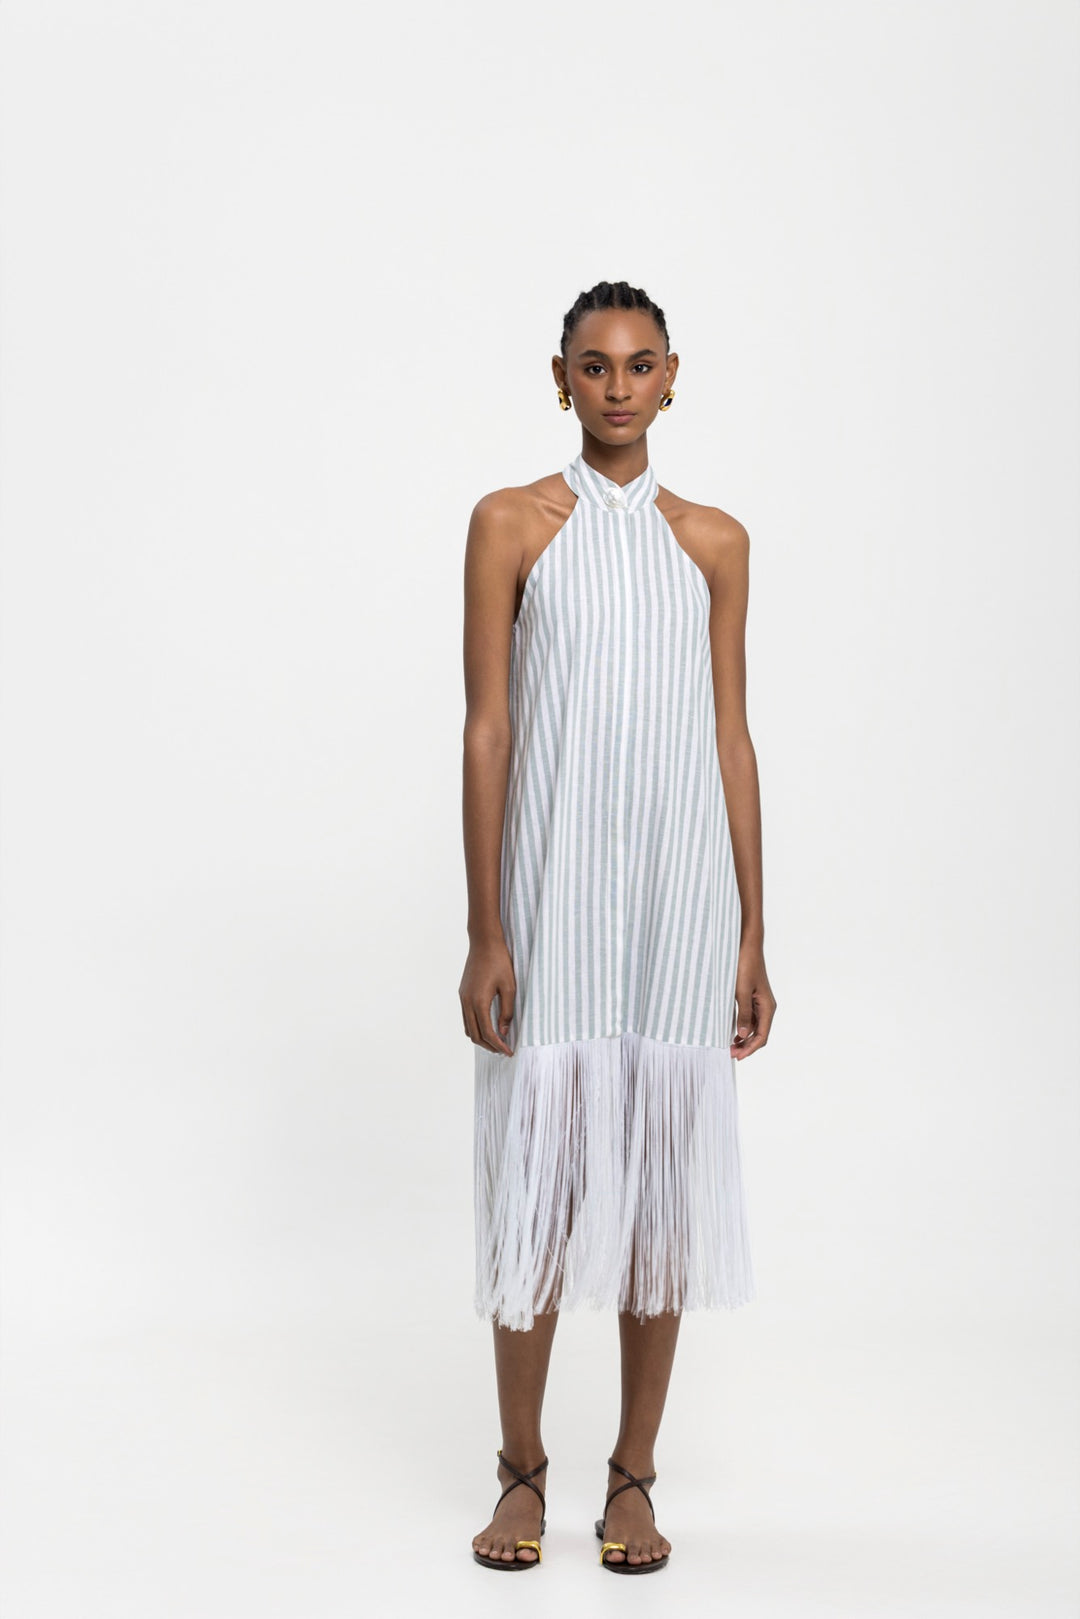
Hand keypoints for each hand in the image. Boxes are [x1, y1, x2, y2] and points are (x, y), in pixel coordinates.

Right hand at [459, 938, 516, 1055]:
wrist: (484, 942)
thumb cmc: (499, 961)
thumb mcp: (510, 987)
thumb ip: (507, 1012)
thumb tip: (504, 1032)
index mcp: (479, 1001)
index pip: (488, 1033)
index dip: (499, 1045)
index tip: (509, 1051)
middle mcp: (467, 1002)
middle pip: (475, 1035)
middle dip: (489, 1046)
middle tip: (504, 1050)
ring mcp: (463, 997)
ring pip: (468, 1028)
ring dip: (481, 1038)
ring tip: (496, 1041)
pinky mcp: (463, 993)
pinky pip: (466, 1017)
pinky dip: (475, 1027)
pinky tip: (487, 1026)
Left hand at [730, 942, 775, 1059]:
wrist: (746, 946)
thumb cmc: (745, 965)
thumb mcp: (741, 991)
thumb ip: (743, 1013)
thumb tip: (744, 1035)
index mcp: (767, 1007)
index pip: (762, 1036)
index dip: (750, 1049)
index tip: (736, 1056)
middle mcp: (766, 1007)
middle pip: (759, 1034)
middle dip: (746, 1046)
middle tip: (730, 1053)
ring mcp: (759, 1002)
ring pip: (754, 1027)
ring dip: (744, 1038)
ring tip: (730, 1045)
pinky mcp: (752, 997)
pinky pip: (750, 1018)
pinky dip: (743, 1027)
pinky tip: (733, 1032)